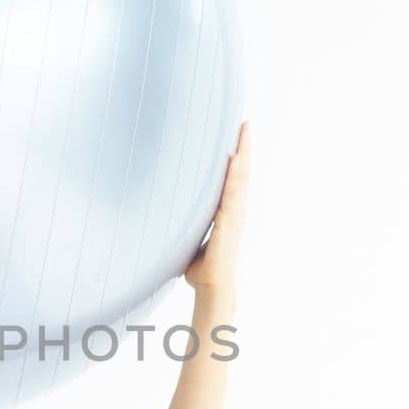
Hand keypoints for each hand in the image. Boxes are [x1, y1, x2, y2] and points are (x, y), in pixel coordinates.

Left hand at [184, 120, 249, 293]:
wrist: (211, 287)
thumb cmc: (200, 267)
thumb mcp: (189, 239)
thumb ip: (183, 226)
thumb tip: (163, 219)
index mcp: (226, 211)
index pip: (232, 177)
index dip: (236, 156)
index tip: (235, 134)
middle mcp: (233, 210)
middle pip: (241, 172)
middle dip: (243, 146)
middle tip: (245, 122)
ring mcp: (233, 216)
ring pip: (239, 178)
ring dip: (242, 154)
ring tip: (243, 132)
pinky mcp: (228, 223)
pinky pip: (231, 195)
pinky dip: (234, 177)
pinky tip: (235, 159)